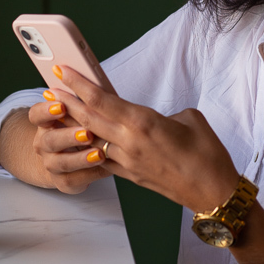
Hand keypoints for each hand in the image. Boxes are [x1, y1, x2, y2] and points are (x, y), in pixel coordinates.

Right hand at [24, 94, 114, 193]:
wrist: (64, 162)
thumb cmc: (78, 128)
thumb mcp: (77, 113)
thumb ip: (83, 102)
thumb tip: (98, 86)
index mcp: (45, 122)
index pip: (36, 114)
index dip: (46, 110)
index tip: (61, 106)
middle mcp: (44, 143)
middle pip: (49, 140)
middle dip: (68, 136)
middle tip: (87, 133)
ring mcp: (51, 163)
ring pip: (61, 163)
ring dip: (80, 158)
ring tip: (99, 154)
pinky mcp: (62, 181)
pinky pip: (74, 179)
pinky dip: (90, 174)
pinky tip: (105, 168)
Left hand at [50, 66, 239, 211]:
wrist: (213, 192)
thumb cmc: (207, 155)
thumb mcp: (190, 119)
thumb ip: (164, 113)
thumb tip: (153, 117)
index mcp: (144, 123)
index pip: (102, 100)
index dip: (80, 84)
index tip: (65, 71)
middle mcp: (129, 142)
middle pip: (88, 118)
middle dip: (67, 102)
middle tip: (50, 89)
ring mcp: (127, 161)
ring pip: (91, 139)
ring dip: (72, 125)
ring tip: (57, 113)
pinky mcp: (130, 174)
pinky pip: (102, 158)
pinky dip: (88, 147)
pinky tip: (80, 140)